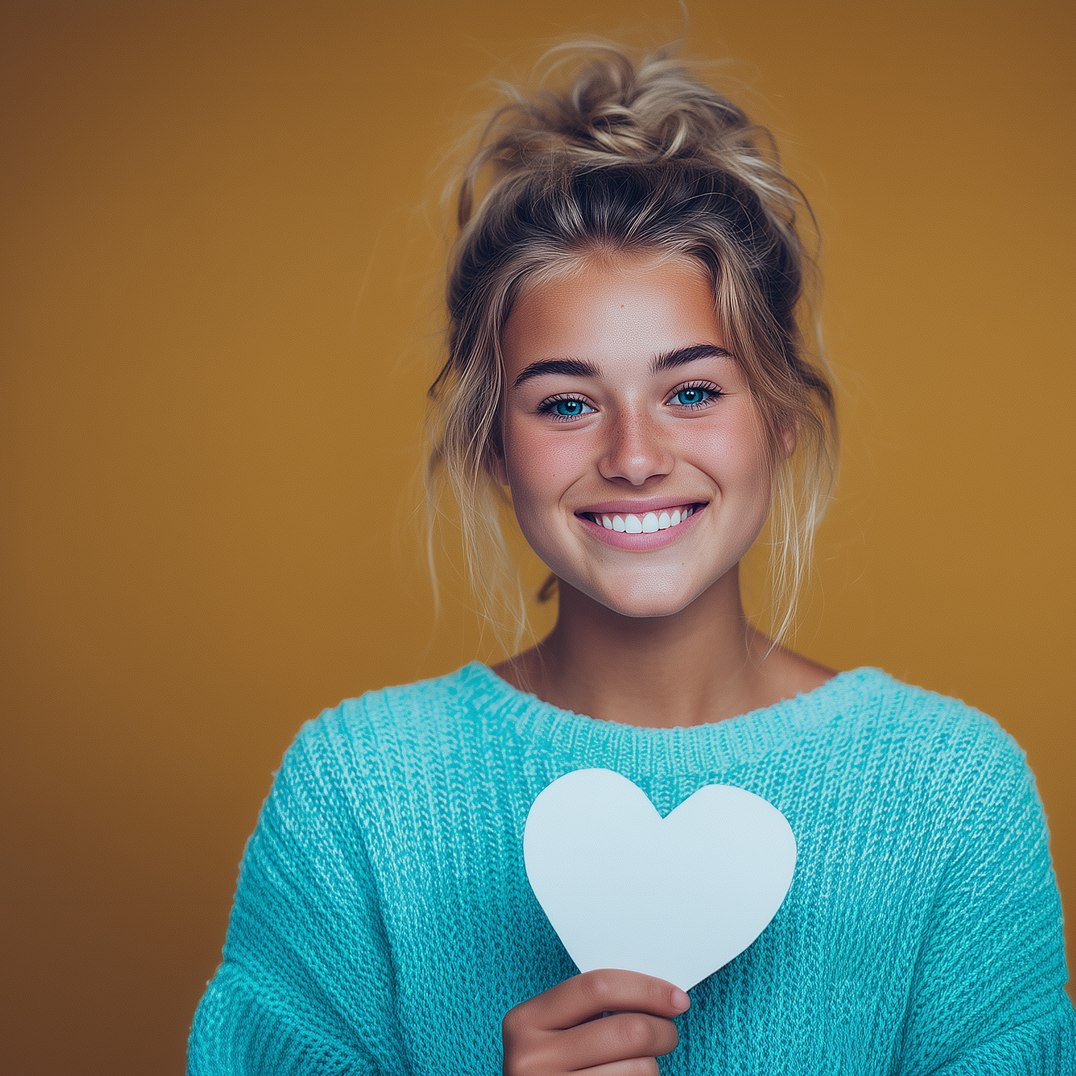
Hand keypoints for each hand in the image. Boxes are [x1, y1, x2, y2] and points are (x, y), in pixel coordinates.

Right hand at [501, 968, 688, 1074]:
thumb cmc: (549, 1068)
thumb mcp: (550, 1033)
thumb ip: (585, 1011)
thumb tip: (652, 995)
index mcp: (525, 1020)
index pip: (596, 987)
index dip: (644, 989)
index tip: (676, 998)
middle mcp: (532, 1058)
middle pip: (626, 1030)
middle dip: (662, 1030)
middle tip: (669, 1034)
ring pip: (639, 1069)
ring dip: (652, 1067)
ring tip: (639, 1066)